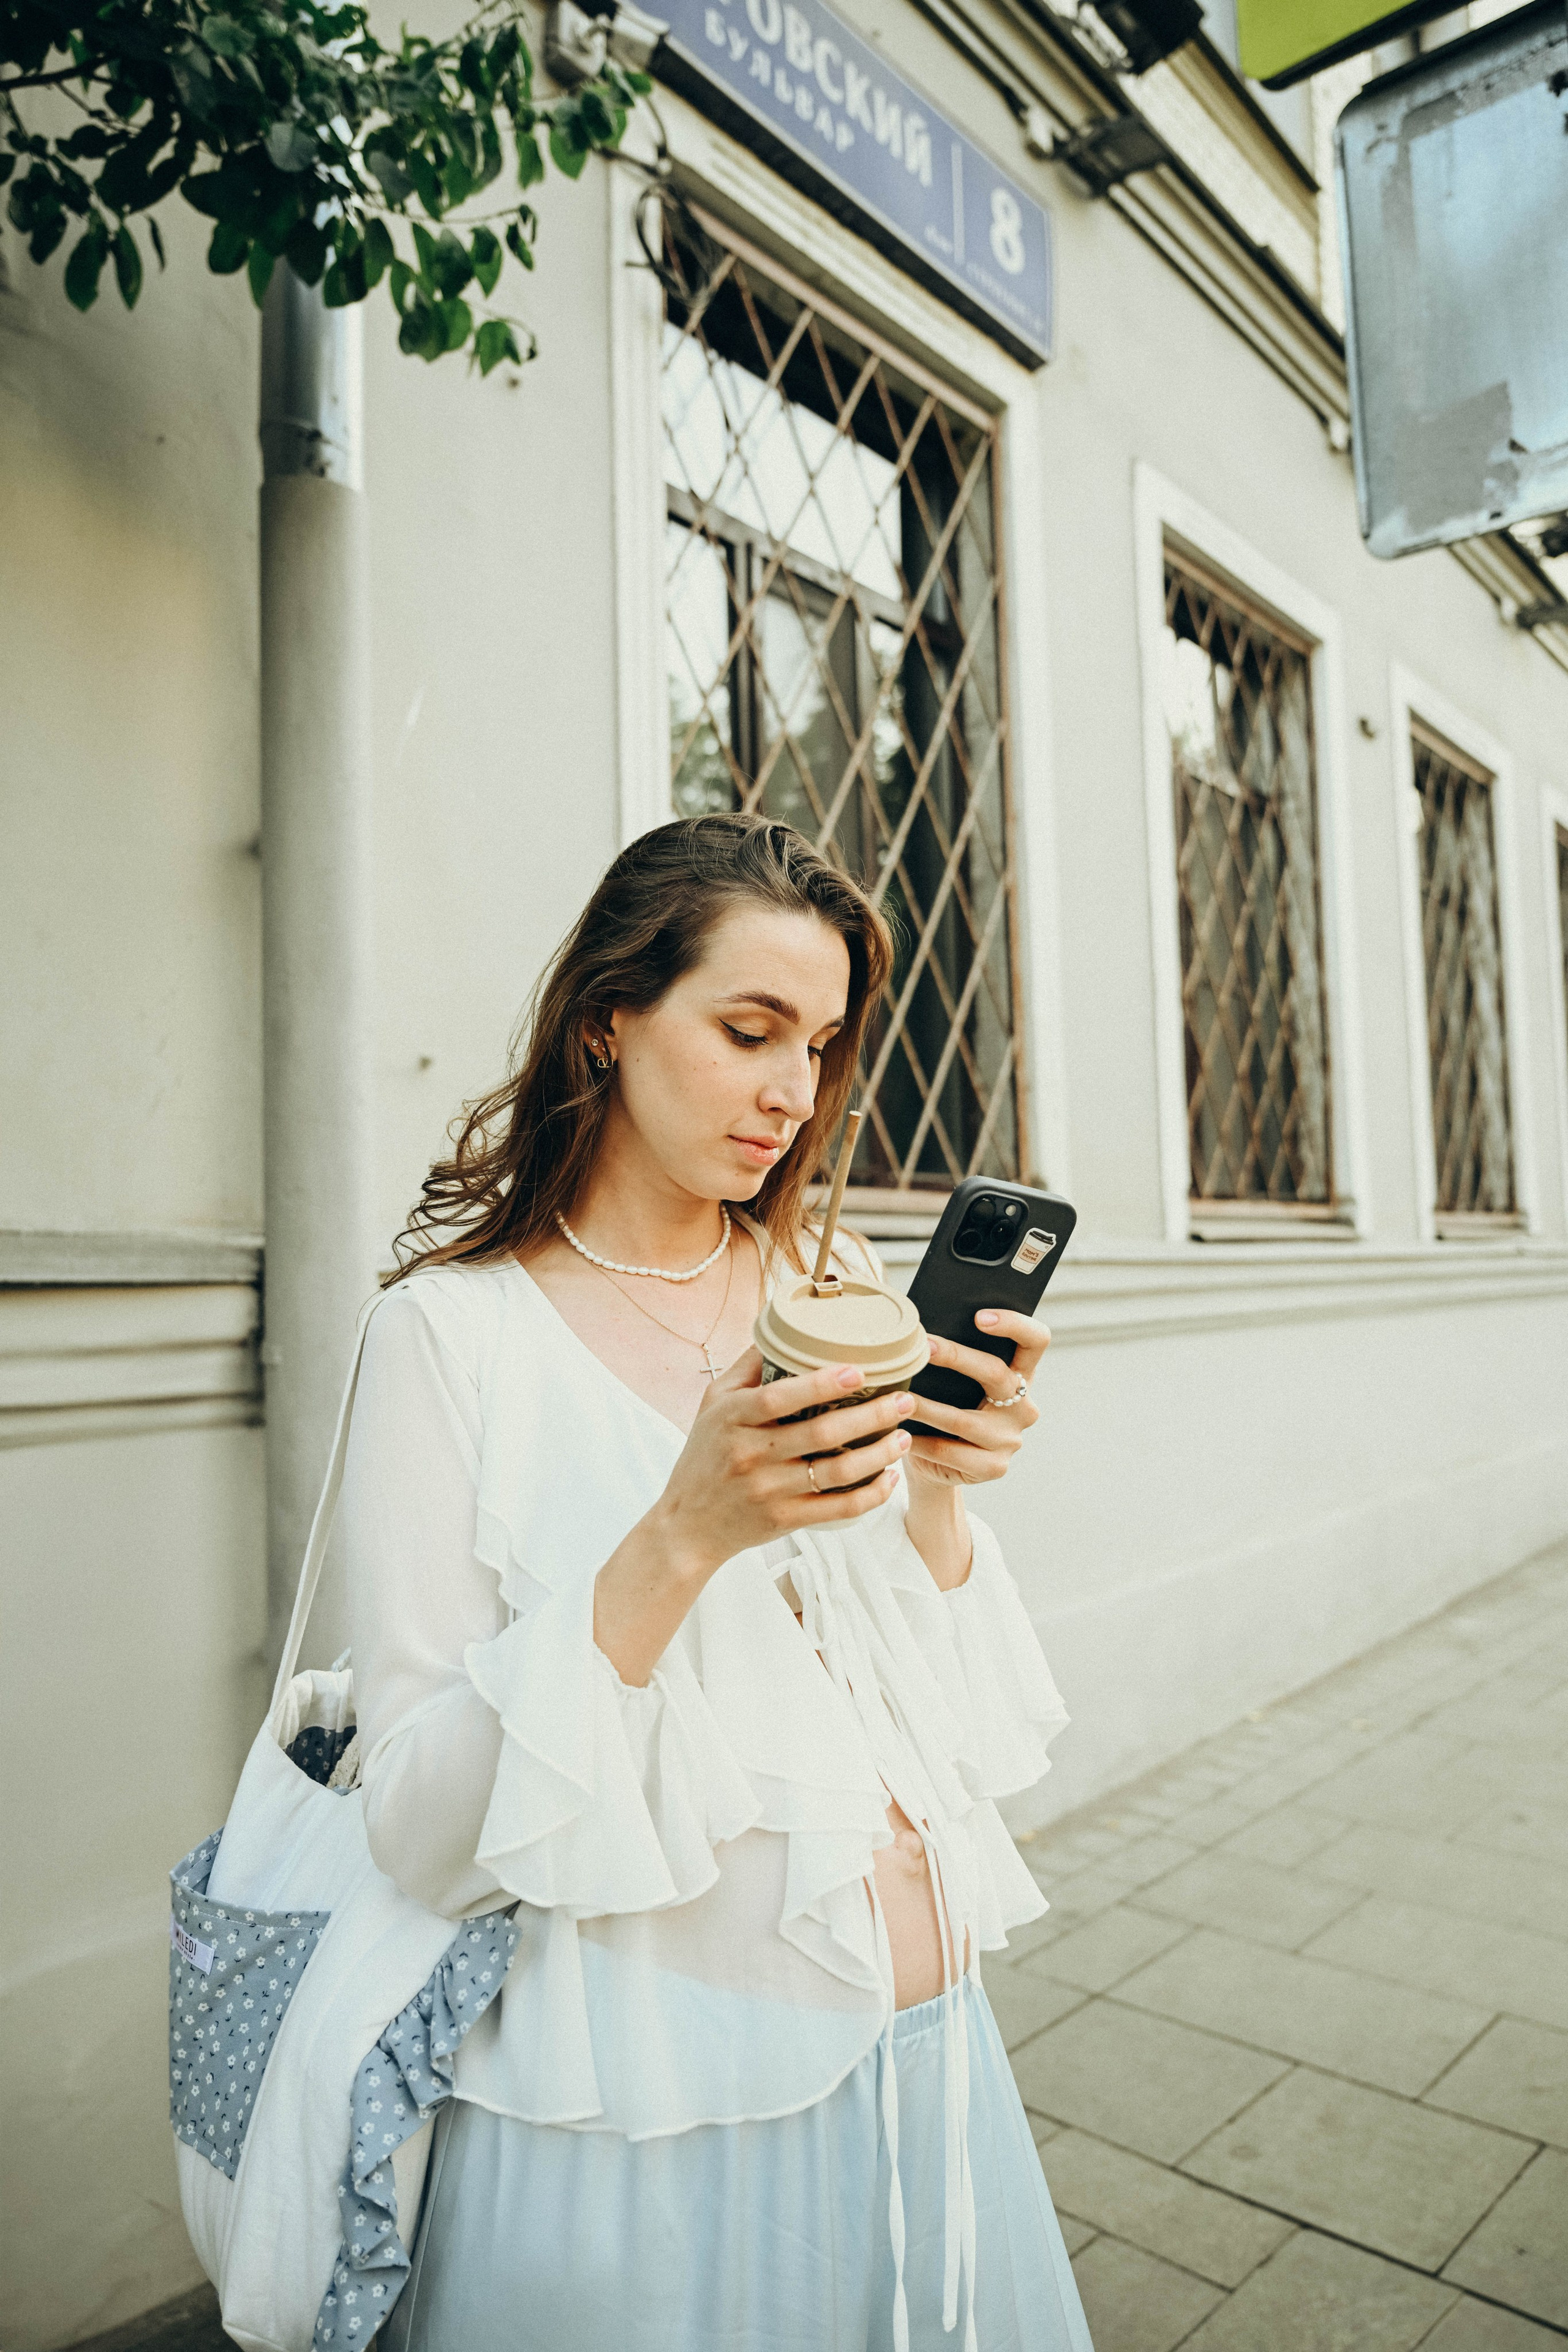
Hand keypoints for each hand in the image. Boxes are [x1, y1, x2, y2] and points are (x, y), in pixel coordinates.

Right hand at [645, 1346, 915, 1577]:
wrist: (688, 1525)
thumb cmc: (704, 1456)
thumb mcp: (713, 1404)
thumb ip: (746, 1367)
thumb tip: (782, 1328)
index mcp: (734, 1418)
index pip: (781, 1397)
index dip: (822, 1383)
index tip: (859, 1370)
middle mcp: (751, 1454)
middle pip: (822, 1433)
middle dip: (872, 1415)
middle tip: (905, 1401)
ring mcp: (769, 1490)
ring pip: (837, 1473)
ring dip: (879, 1454)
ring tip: (904, 1438)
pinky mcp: (784, 1520)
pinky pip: (838, 1509)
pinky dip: (870, 1495)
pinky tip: (889, 1478)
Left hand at [904, 1310, 1048, 1490]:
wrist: (937, 1462)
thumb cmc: (944, 1406)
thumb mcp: (952, 1380)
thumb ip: (950, 1356)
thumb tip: (918, 1329)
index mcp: (1021, 1374)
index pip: (1036, 1340)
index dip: (1015, 1323)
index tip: (979, 1317)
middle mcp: (1023, 1406)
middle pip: (997, 1373)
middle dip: (957, 1357)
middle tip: (923, 1347)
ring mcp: (1011, 1439)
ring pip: (965, 1419)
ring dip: (926, 1407)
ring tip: (896, 1397)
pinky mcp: (994, 1466)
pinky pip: (951, 1452)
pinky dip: (921, 1442)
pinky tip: (901, 1434)